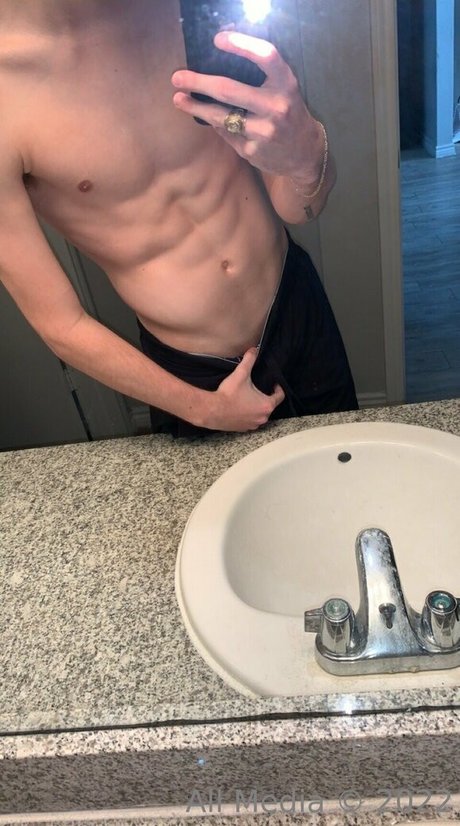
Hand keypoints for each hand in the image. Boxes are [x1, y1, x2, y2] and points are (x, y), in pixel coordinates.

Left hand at [171, 31, 323, 181]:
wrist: (304, 153)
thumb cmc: (288, 111)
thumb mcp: (284, 88)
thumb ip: (261, 74)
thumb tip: (220, 57)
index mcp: (286, 84)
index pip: (265, 57)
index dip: (241, 44)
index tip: (217, 39)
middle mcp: (276, 107)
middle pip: (229, 90)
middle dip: (199, 82)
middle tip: (177, 77)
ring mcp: (263, 131)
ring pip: (220, 117)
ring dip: (195, 107)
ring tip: (178, 99)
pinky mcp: (252, 151)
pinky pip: (225, 133)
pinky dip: (215, 124)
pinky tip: (207, 117)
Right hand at [201, 347, 284, 431]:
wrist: (212, 410)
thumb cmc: (229, 394)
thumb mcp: (241, 374)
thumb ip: (249, 360)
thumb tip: (254, 349)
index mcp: (266, 405)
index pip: (280, 397)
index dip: (278, 389)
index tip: (274, 384)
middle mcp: (263, 417)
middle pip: (269, 405)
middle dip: (265, 397)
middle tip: (258, 389)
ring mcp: (253, 425)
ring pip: (260, 414)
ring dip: (257, 407)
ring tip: (249, 398)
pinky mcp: (243, 429)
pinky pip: (250, 421)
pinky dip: (248, 415)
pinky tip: (240, 408)